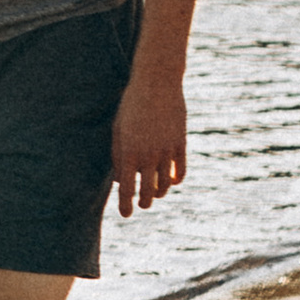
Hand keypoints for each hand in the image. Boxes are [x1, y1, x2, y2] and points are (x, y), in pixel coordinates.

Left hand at [111, 67, 186, 216]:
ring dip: (159, 193)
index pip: (126, 189)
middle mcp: (148, 155)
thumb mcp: (118, 130)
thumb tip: (121, 181)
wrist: (156, 83)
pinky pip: (181, 172)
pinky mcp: (181, 144)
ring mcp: (166, 151)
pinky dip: (176, 181)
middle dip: (143, 203)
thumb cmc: (131, 106)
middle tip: (141, 206)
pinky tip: (171, 182)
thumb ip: (118, 156)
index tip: (125, 215)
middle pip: (147, 192)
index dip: (125, 205)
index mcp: (129, 152)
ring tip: (154, 195)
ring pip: (165, 185)